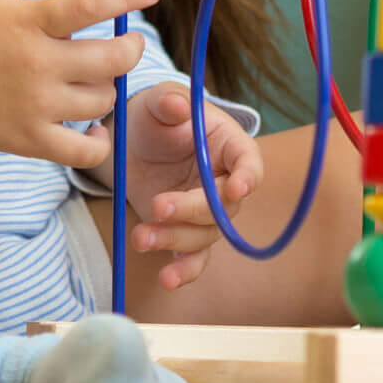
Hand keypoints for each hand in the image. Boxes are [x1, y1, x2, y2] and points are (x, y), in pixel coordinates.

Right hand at [0, 0, 154, 169]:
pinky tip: (94, 128)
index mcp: (30, 21)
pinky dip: (98, 142)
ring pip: (102, 99)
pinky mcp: (29, 139)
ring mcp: (35, 105)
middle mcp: (38, 63)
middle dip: (131, 47)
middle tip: (128, 42)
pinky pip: (82, 151)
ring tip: (96, 78)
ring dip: (109, 86)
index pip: (91, 5)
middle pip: (112, 58)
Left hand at [94, 83, 261, 291]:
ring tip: (141, 236)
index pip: (249, 163)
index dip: (247, 176)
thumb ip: (167, 102)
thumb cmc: (156, 116)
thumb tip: (176, 105)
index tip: (236, 188)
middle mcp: (225, 184)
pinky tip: (167, 279)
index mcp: (230, 146)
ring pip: (203, 235)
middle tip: (159, 207)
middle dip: (192, 210)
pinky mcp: (184, 232)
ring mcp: (205, 212)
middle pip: (223, 206)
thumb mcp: (158, 102)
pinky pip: (192, 257)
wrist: (134, 142)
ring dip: (174, 239)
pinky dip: (182, 271)